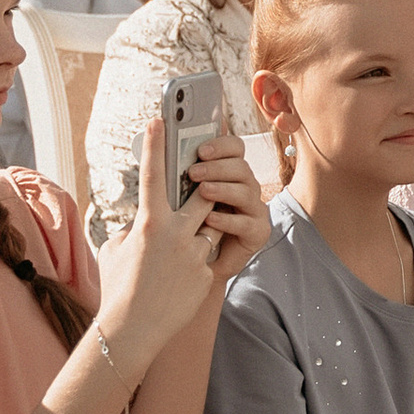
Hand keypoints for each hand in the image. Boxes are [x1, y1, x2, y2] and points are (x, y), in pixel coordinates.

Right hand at [97, 112, 235, 374]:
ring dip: (202, 232)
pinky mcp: (206, 273)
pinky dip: (196, 265)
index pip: (155, 174)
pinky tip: (178, 284)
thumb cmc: (117, 289)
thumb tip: (144, 223)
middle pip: (203, 195)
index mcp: (149, 223)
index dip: (157, 145)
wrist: (132, 330)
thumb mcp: (116, 251)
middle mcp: (176, 233)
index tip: (160, 120)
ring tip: (177, 254)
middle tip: (200, 183)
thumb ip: (134, 229)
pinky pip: (208, 258)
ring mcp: (194, 253)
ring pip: (211, 226)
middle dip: (204, 188)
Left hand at [181, 131, 272, 281]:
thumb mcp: (178, 199)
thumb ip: (176, 178)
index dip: (220, 144)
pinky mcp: (258, 232)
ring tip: (202, 191)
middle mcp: (245, 186)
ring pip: (245, 191)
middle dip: (216, 167)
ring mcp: (254, 208)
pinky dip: (227, 218)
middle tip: (192, 172)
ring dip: (222, 188)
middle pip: (241, 166)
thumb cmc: (183, 230)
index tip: (199, 149)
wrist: (193, 269)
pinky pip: (246, 222)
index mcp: (228, 172)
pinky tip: (210, 217)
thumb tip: (155, 153)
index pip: (233, 147)